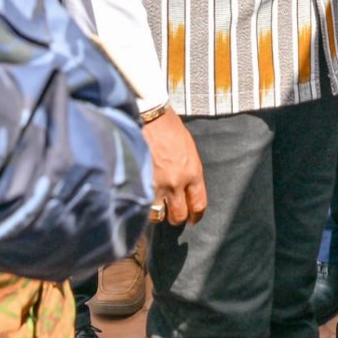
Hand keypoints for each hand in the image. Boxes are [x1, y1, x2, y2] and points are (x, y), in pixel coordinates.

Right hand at [143, 109, 206, 226]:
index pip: (198, 204)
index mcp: (193, 173)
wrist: (150, 117)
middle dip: (176, 218)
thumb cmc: (170, 129)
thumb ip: (189, 172)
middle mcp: (177, 183)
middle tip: (172, 216)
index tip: (193, 220)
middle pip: (179, 215)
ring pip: (158, 215)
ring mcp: (156, 185)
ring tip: (154, 209)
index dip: (196, 216)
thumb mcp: (189, 151)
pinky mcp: (139, 182)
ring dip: (157, 214)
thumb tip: (185, 189)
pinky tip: (140, 202)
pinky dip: (140, 206)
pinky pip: (141, 205)